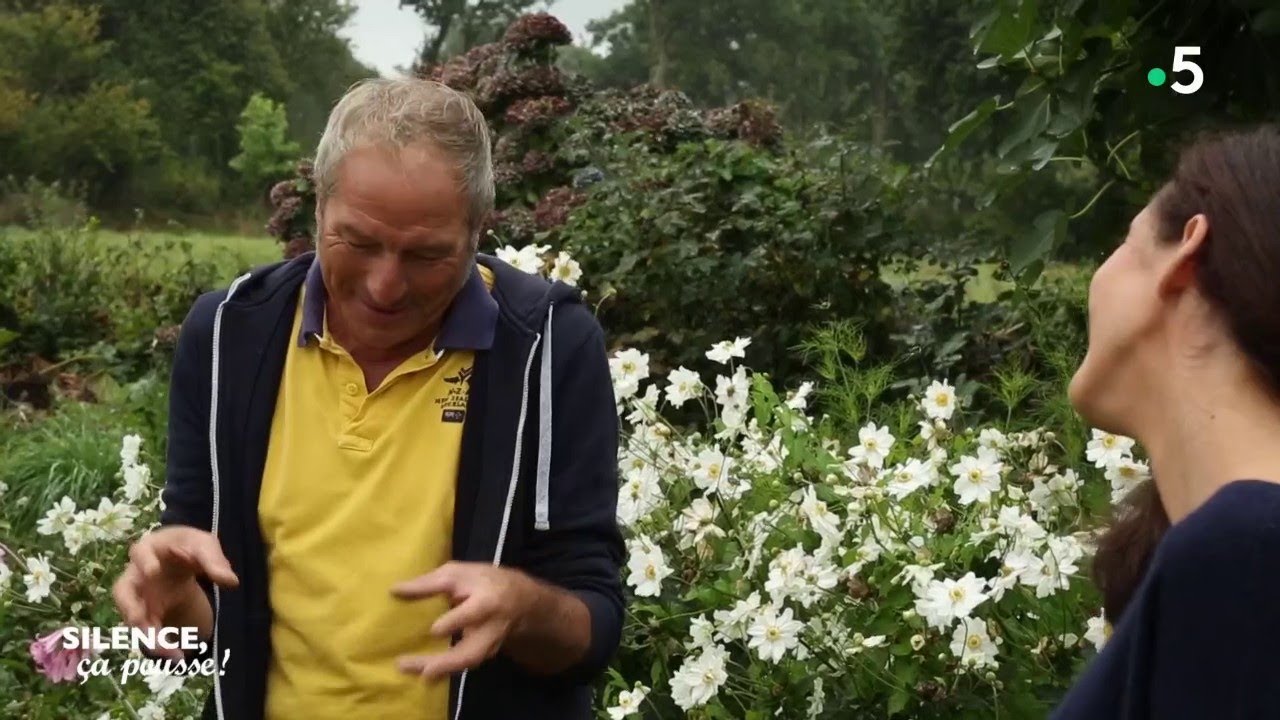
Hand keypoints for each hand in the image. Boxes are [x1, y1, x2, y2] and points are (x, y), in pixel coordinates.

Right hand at [112, 526, 238, 659]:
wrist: (180, 555)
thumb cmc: (188, 546)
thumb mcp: (205, 546)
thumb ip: (214, 561)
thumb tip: (231, 582)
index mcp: (148, 549)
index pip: (140, 552)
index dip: (144, 562)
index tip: (153, 571)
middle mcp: (135, 575)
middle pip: (123, 591)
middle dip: (130, 606)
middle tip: (140, 620)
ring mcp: (137, 597)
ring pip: (133, 619)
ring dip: (149, 635)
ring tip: (169, 650)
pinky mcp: (145, 614)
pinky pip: (147, 631)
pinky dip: (160, 644)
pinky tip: (177, 656)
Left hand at [390, 562, 536, 679]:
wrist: (519, 600)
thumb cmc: (484, 581)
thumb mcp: (460, 573)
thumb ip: (430, 583)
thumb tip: (395, 590)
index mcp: (488, 601)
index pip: (474, 613)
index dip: (456, 621)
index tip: (434, 630)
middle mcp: (491, 629)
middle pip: (471, 652)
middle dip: (443, 662)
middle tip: (409, 665)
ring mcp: (489, 646)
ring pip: (465, 664)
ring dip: (438, 670)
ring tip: (410, 670)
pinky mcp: (483, 655)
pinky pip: (462, 665)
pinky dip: (442, 670)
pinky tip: (420, 671)